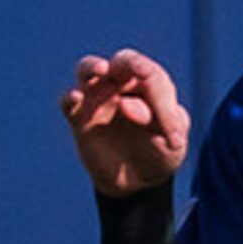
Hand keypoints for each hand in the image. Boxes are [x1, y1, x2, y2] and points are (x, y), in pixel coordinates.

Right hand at [62, 48, 191, 197]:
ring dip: (92, 66)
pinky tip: (75, 98)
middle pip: (124, 61)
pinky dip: (69, 97)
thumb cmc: (160, 154)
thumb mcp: (173, 146)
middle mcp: (124, 84)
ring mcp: (98, 97)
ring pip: (88, 69)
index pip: (157, 80)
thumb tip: (126, 104)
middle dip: (131, 63)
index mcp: (154, 86)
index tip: (174, 139)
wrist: (136, 182)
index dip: (163, 104)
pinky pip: (68, 102)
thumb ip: (164, 123)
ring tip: (101, 70)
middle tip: (141, 71)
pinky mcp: (79, 117)